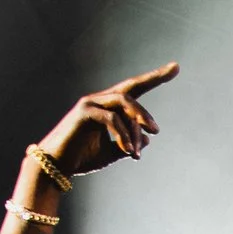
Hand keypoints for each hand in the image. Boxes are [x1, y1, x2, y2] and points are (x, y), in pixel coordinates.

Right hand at [37, 63, 178, 175]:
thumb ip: (130, 144)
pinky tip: (128, 151)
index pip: (134, 89)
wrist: (57, 166)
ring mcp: (90, 103)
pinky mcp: (84, 113)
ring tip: (140, 149)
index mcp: (107, 106)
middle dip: (153, 83)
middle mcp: (99, 100)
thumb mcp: (113, 152)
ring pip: (125, 104)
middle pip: (131, 89)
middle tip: (158, 127)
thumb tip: (148, 138)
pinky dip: (123, 135)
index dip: (154, 77)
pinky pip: (111, 119)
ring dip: (137, 125)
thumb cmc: (82, 157)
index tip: (175, 67)